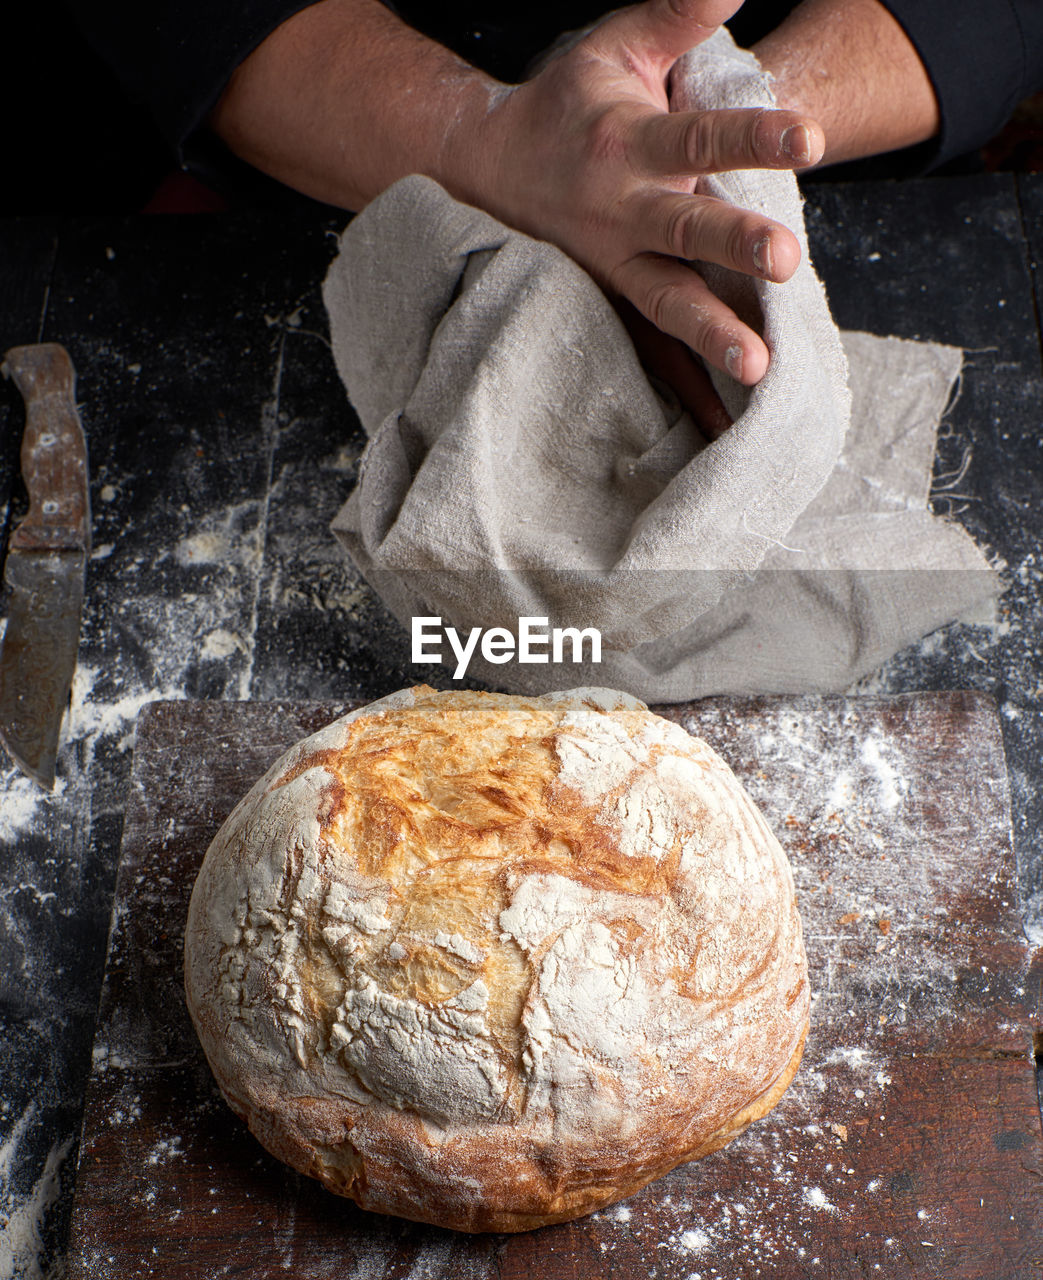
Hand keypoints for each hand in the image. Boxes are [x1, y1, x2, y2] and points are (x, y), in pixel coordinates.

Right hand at [444, 0, 823, 386]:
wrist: (482, 171)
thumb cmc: (563, 108)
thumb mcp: (614, 50)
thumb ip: (678, 16)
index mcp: (627, 143)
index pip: (700, 135)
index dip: (755, 136)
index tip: (808, 138)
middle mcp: (620, 210)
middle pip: (684, 228)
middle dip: (733, 243)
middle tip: (784, 258)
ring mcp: (611, 264)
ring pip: (664, 301)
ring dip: (709, 333)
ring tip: (755, 366)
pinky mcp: (608, 299)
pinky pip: (648, 345)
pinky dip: (682, 381)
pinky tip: (720, 416)